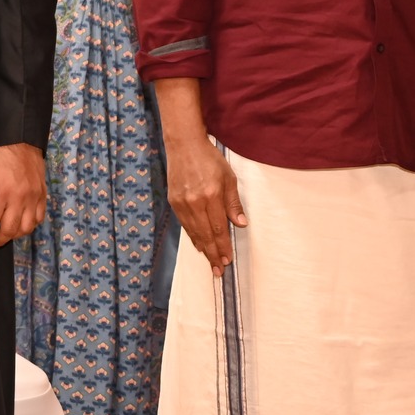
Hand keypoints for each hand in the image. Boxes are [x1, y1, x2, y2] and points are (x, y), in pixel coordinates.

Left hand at [0, 143, 45, 247]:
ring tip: (6, 234)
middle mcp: (19, 198)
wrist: (20, 140)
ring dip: (15, 235)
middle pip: (9, 229)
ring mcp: (33, 197)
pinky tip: (21, 224)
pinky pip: (39, 218)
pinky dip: (30, 225)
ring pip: (26, 228)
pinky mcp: (42, 195)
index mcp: (1, 192)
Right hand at [166, 135, 246, 272]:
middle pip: (205, 234)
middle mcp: (195, 202)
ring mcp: (182, 202)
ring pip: (193, 231)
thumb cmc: (210, 159)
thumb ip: (233, 202)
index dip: (224, 245)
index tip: (228, 260)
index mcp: (211, 196)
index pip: (218, 228)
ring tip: (210, 261)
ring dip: (203, 248)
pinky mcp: (173, 200)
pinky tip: (198, 244)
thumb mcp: (228, 177)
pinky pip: (184, 223)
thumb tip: (240, 223)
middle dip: (213, 253)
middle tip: (218, 270)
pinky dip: (192, 236)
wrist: (184, 145)